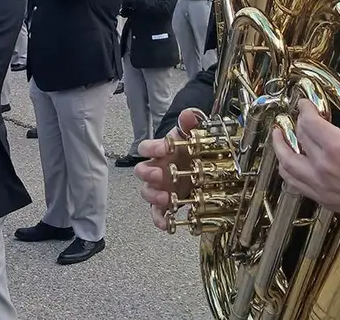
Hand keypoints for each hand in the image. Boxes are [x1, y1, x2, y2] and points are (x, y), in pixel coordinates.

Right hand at [135, 108, 203, 231]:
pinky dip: (160, 220)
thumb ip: (189, 124)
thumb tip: (188, 114)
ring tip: (167, 198)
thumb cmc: (189, 148)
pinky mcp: (166, 204)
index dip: (151, 148)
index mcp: (160, 151)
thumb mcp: (192, 135)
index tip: (162, 149)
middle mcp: (156, 169)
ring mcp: (160, 187)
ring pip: (147, 193)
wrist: (198, 163)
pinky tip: (167, 225)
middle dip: (148, 174)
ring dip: (154, 196)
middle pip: (142, 171)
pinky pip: (157, 214)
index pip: (147, 147)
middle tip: (158, 175)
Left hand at [270, 76, 339, 222]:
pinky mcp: (324, 199)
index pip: (308, 122)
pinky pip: (295, 185)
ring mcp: (322, 185)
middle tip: (299, 116)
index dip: (304, 109)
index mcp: (338, 147)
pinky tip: (288, 165)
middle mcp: (325, 167)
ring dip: (279, 148)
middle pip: (298, 139)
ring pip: (287, 166)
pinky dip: (287, 173)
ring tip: (277, 137)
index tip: (304, 103)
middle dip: (296, 123)